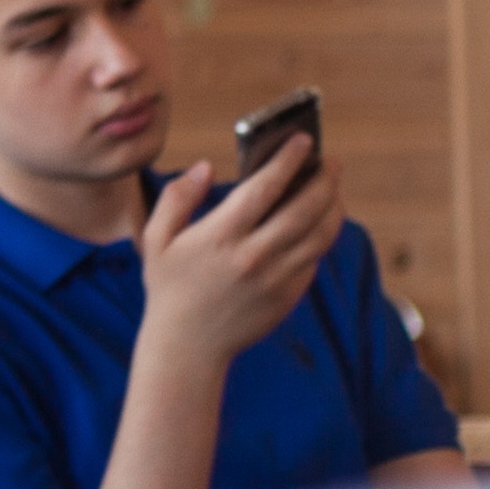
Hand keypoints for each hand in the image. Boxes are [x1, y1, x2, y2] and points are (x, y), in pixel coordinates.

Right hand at [133, 138, 342, 378]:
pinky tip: (320, 220)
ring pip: (320, 235)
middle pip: (304, 209)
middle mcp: (253, 256)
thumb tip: (206, 167)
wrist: (187, 347)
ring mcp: (275, 279)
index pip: (264, 188)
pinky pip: (314, 258)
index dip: (287, 160)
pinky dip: (322, 235)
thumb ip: (177, 197)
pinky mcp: (288, 296)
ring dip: (333, 206)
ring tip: (332, 188)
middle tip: (331, 161)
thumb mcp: (156, 239)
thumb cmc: (169, 288)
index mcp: (220, 237)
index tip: (303, 140)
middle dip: (324, 179)